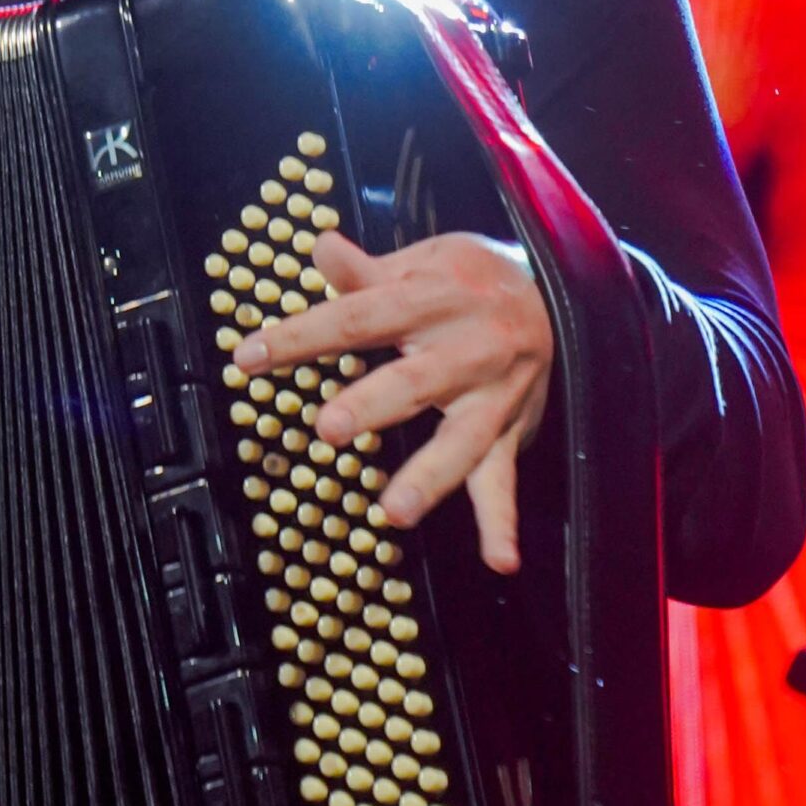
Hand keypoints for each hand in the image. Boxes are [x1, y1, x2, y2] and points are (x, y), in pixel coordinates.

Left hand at [232, 227, 552, 570]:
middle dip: (374, 405)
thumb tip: (319, 247)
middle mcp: (468, 347)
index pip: (360, 317)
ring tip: (394, 513)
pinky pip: (504, 479)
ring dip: (430, 478)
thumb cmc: (472, 281)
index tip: (248, 358)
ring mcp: (492, 395)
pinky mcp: (509, 431)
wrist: (557, 295)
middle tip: (328, 428)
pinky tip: (500, 559)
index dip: (302, 337)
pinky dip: (502, 521)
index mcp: (435, 297)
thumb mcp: (425, 261)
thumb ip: (369, 270)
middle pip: (416, 380)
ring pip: (461, 441)